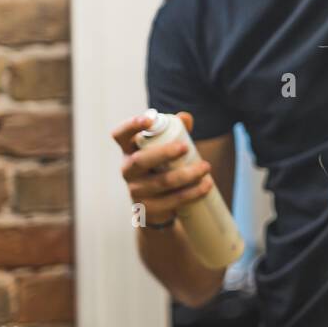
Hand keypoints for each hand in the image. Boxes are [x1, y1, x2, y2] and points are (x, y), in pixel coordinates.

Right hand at [111, 111, 213, 225]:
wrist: (157, 207)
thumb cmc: (162, 168)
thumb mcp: (165, 149)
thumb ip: (175, 131)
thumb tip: (185, 117)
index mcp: (129, 151)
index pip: (120, 135)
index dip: (131, 126)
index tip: (149, 119)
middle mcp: (127, 170)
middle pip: (140, 160)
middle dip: (163, 153)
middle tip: (185, 147)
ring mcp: (136, 191)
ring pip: (162, 182)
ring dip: (187, 174)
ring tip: (206, 167)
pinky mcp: (149, 208)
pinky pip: (173, 200)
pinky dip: (192, 192)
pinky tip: (206, 185)